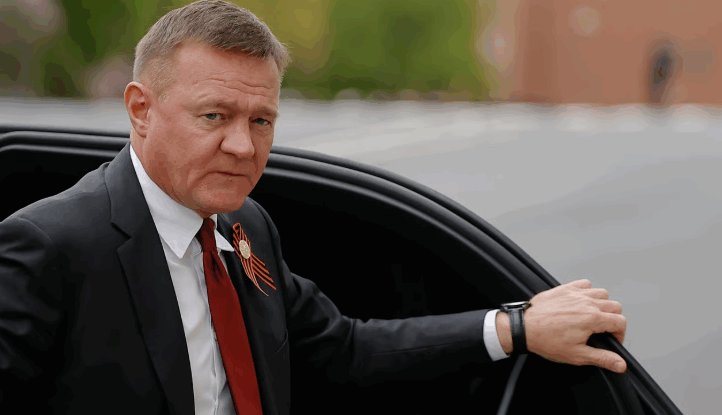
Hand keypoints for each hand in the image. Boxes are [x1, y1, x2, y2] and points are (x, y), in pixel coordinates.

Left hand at [500, 279, 626, 372]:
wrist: (524, 328)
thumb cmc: (546, 340)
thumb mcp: (577, 355)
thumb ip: (602, 358)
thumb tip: (620, 364)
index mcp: (592, 318)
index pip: (620, 321)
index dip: (620, 334)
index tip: (611, 340)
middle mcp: (586, 302)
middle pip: (615, 306)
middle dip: (613, 319)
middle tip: (602, 330)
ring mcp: (575, 293)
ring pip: (602, 293)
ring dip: (602, 304)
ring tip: (592, 316)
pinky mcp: (564, 288)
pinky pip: (585, 284)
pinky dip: (587, 291)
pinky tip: (580, 303)